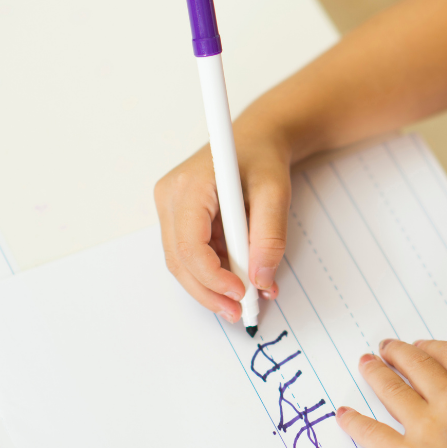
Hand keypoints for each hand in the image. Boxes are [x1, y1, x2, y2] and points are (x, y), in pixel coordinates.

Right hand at [154, 126, 290, 320]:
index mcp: (189, 185)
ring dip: (211, 286)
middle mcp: (170, 196)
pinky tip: (237, 279)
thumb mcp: (276, 192)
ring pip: (182, 262)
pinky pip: (191, 254)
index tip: (240, 293)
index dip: (212, 277)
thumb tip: (261, 279)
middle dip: (209, 291)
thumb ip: (270, 236)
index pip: (189, 245)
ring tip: (243, 300)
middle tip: (239, 311)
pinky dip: (213, 272)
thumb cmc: (263, 156)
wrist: (259, 136)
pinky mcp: (179, 217)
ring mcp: (170, 207)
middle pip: (179, 260)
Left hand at [336, 342, 446, 447]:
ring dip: (374, 374)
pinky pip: (371, 434)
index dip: (433, 347)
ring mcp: (424, 429)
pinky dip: (354, 422)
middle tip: (384, 348)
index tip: (422, 346)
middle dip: (397, 353)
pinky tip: (343, 414)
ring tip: (364, 365)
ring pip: (390, 390)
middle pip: (416, 365)